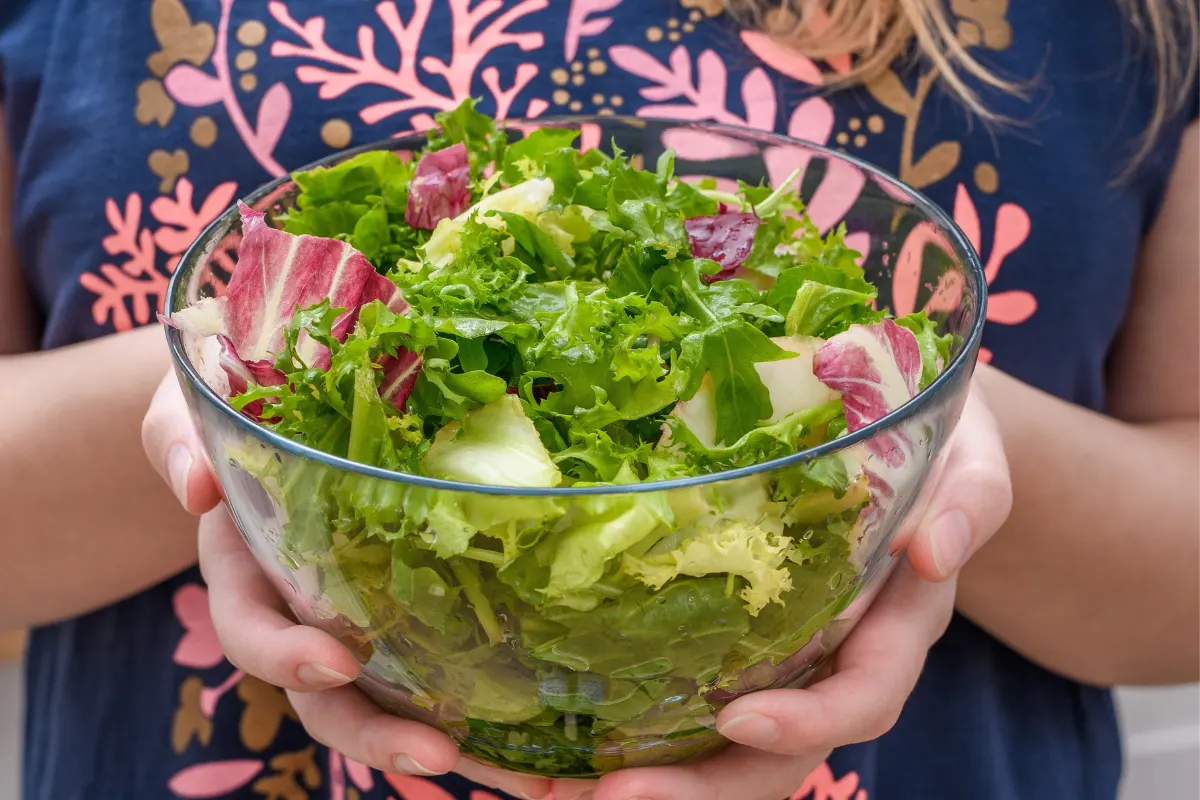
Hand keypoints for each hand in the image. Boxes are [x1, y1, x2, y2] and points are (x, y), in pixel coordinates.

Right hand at [143, 372, 553, 799]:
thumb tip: (196, 485)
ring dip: (440, 741)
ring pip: (385, 701)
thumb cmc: (236, 403)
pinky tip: (534, 740)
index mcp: (243, 568)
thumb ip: (178, 438)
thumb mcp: (191, 408)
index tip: (337, 660)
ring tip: (512, 769)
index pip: (249, 629)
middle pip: (324, 696)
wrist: (283, 405)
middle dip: (374, 735)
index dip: (285, 654)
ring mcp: (352, 618)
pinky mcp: (404, 611)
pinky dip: (479, 710)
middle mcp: (297, 609)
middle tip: (437, 754)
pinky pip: (432, 669)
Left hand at [145, 370, 1008, 799]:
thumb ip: (965, 497)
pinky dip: (615, 728)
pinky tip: (539, 734)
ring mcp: (772, 658)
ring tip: (541, 785)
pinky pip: (673, 702)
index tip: (743, 721)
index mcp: (888, 630)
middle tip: (605, 793)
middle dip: (694, 791)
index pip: (859, 699)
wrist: (893, 443)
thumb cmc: (931, 443)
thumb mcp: (965, 455)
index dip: (809, 725)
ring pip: (709, 752)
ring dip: (635, 779)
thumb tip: (935, 547)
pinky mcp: (721, 640)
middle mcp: (826, 662)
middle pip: (769, 761)